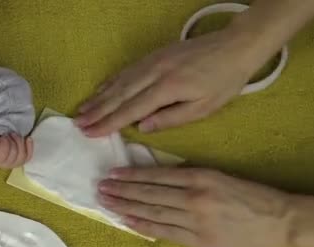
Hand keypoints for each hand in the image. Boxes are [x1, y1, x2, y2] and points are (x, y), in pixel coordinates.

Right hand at [0, 133, 33, 168]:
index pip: (3, 153)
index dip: (4, 142)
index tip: (3, 136)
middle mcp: (7, 165)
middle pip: (14, 153)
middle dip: (12, 140)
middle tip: (8, 134)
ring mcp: (16, 163)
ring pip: (22, 155)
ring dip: (20, 142)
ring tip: (14, 135)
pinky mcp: (23, 160)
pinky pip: (29, 156)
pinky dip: (30, 146)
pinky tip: (28, 138)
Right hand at [77, 28, 261, 136]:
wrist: (235, 45)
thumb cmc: (224, 81)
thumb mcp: (204, 108)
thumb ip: (171, 119)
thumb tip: (141, 128)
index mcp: (167, 88)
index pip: (131, 109)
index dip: (108, 123)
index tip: (90, 133)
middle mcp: (154, 72)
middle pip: (119, 95)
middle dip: (96, 111)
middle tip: (78, 124)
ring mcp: (151, 62)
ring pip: (119, 82)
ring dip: (98, 97)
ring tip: (82, 111)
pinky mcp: (153, 56)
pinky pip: (126, 71)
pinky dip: (110, 82)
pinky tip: (100, 91)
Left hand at [97, 167, 294, 246]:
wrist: (278, 221)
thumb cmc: (249, 196)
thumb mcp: (219, 175)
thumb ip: (189, 176)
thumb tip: (158, 176)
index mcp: (199, 177)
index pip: (156, 176)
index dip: (132, 175)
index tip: (113, 173)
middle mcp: (193, 197)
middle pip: (149, 193)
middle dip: (122, 190)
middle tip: (100, 187)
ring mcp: (195, 221)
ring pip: (152, 212)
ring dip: (125, 206)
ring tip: (106, 201)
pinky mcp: (198, 242)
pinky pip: (164, 232)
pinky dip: (143, 226)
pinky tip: (126, 220)